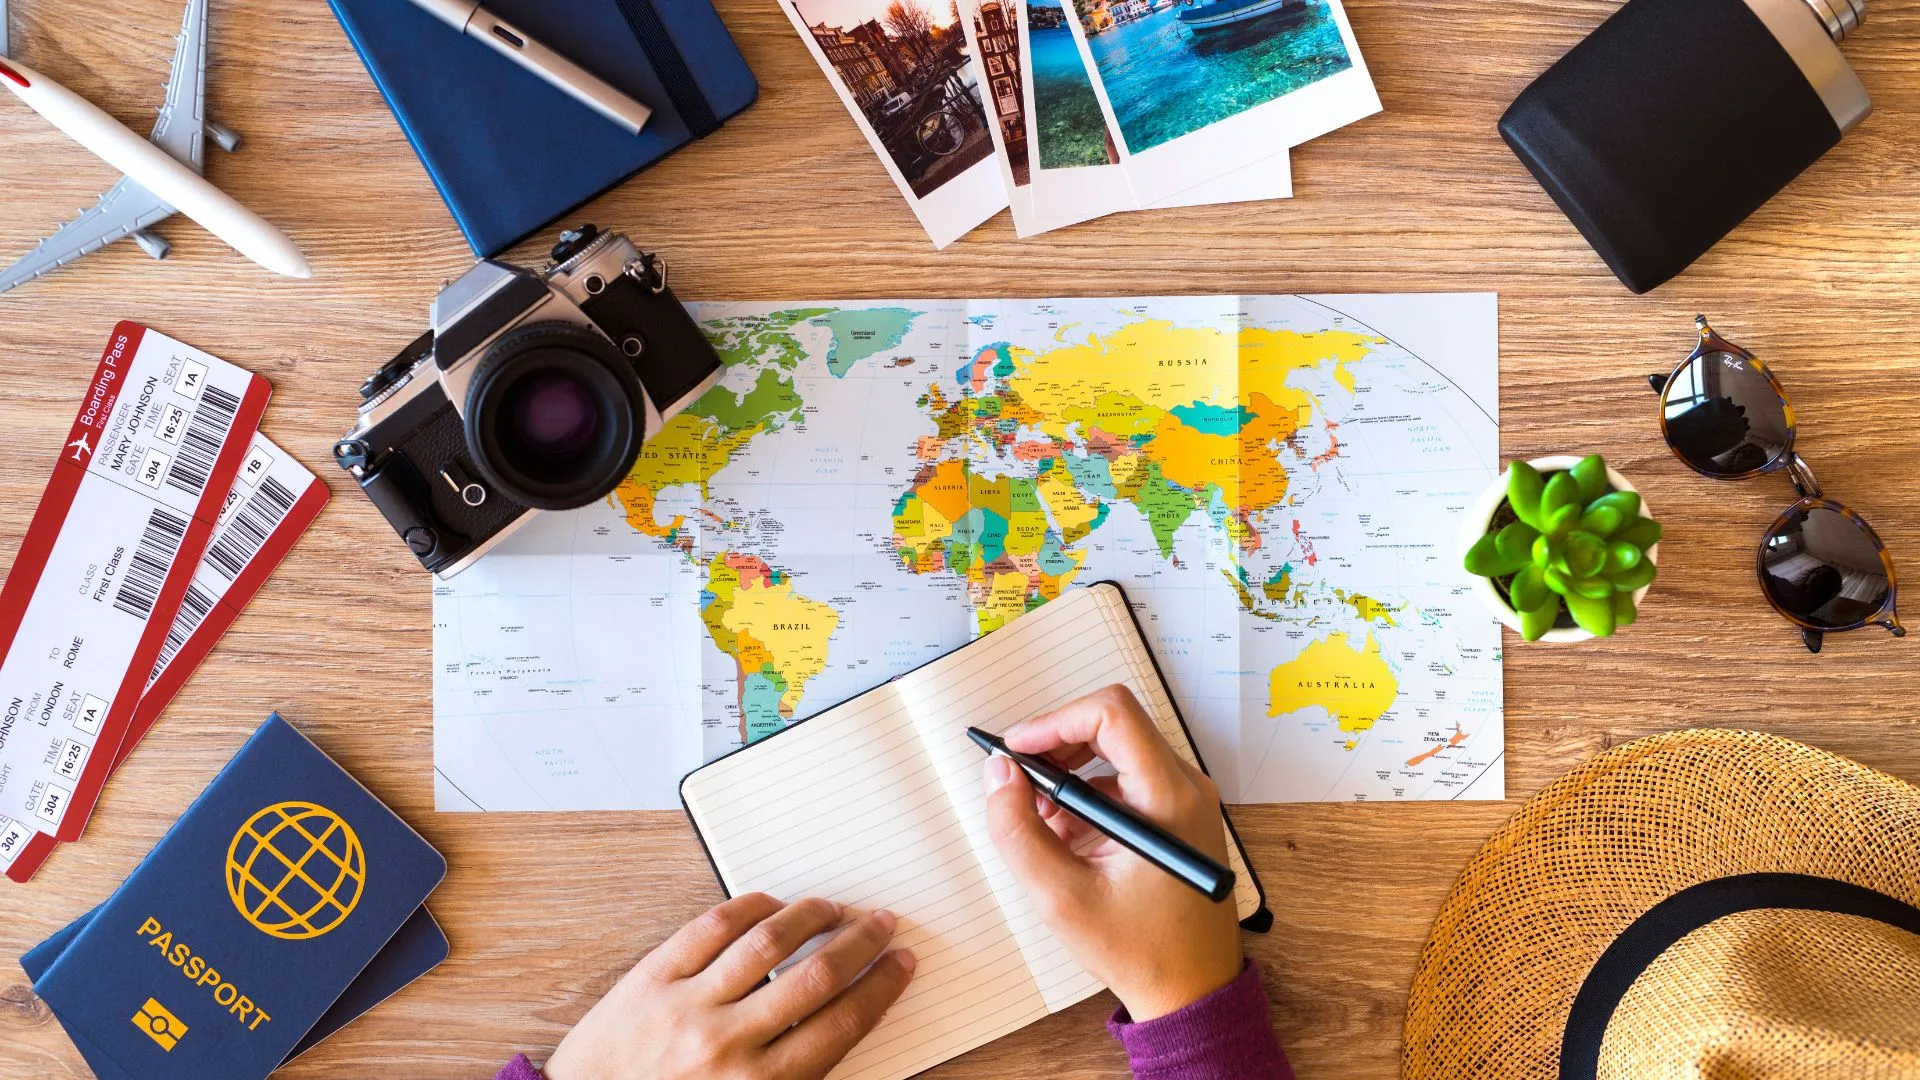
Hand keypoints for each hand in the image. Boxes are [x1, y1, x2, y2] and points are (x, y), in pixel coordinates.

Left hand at [542, 894, 914, 1079]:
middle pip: (814, 978)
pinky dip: (748, 908)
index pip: (841, 1025)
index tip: (900, 964)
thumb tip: (846, 1020)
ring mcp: (687, 1007)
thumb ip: (795, 1074)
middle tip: (882, 923)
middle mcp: (727, 1046)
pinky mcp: (651, 979)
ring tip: (833, 907)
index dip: (879, 989)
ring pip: (766, 944)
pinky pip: (710, 928)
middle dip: (859, 945)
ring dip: (810, 917)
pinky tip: (772, 904)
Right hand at [982, 684, 1241, 1021]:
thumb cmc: (1140, 950)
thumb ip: (1018, 831)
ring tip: (1039, 819)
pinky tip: (1065, 835)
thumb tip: (999, 774)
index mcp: (1168, 798)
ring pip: (1117, 749)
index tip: (1016, 749)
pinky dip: (1088, 794)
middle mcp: (1185, 787)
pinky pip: (1127, 778)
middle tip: (1017, 782)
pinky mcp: (1178, 814)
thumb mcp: (1062, 897)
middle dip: (1055, 746)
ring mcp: (1185, 799)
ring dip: (1069, 773)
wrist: (1193, 990)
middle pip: (1113, 725)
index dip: (1054, 721)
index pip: (1111, 714)